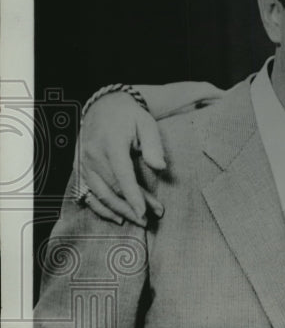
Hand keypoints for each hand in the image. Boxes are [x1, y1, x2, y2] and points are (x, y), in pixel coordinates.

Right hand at [78, 90, 165, 225]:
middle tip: (150, 219)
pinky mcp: (80, 169)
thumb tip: (161, 167)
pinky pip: (88, 193)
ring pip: (100, 194)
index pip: (122, 176)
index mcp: (110, 144)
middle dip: (132, 207)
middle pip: (113, 189)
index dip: (133, 196)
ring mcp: (84, 163)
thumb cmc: (129, 116)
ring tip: (139, 221)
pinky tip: (117, 217)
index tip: (145, 212)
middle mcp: (93, 156)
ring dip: (119, 211)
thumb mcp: (146, 123)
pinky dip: (101, 208)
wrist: (103, 106)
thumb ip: (154, 145)